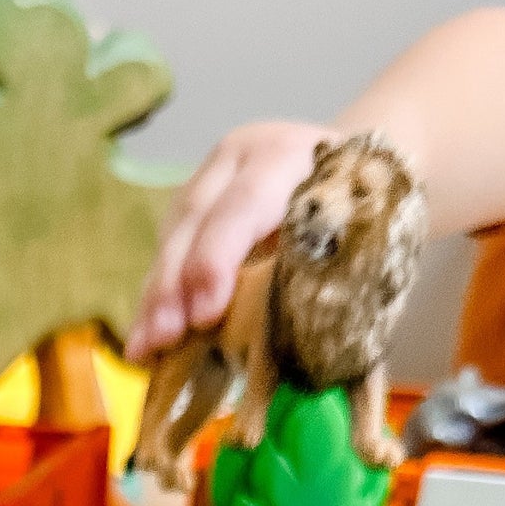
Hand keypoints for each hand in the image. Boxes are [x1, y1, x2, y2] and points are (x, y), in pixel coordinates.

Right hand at [127, 122, 333, 361]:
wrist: (353, 171)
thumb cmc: (360, 210)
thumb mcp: (354, 229)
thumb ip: (322, 268)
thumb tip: (294, 339)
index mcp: (285, 155)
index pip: (242, 205)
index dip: (217, 259)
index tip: (204, 314)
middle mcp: (235, 162)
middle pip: (194, 221)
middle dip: (173, 285)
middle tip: (163, 337)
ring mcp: (205, 185)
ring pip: (171, 241)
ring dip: (155, 300)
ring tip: (144, 350)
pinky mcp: (188, 216)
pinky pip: (165, 259)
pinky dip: (154, 303)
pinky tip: (144, 345)